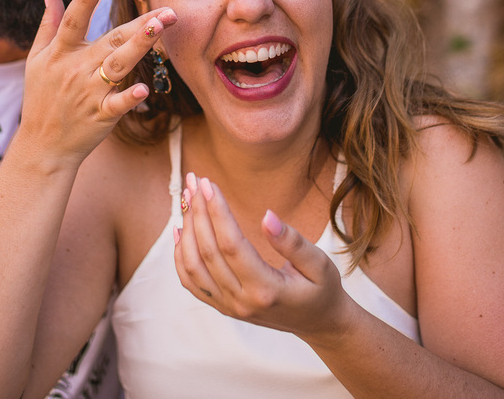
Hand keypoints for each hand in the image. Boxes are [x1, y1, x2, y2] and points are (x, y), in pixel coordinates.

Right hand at [18, 0, 175, 165]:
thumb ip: (48, 22)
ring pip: (118, 65)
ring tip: (159, 28)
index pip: (72, 22)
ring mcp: (89, 93)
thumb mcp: (37, 59)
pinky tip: (143, 88)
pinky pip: (117, 104)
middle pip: (110, 41)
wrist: (42, 146)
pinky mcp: (101, 115)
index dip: (83, 1)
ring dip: (139, 47)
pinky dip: (129, 98)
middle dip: (138, 24)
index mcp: (60, 53)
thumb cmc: (41, 98)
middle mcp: (76, 70)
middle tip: (167, 10)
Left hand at [173, 172, 348, 339]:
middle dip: (198, 211)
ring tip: (188, 196)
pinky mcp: (222, 306)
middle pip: (208, 252)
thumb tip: (267, 216)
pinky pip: (191, 282)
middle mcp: (241, 302)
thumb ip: (293, 242)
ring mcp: (228, 307)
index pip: (231, 245)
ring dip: (187, 228)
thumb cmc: (323, 289)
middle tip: (195, 180)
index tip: (208, 183)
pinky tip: (181, 229)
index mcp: (266, 290)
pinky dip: (181, 254)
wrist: (318, 323)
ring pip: (193, 266)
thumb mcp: (320, 264)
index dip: (217, 211)